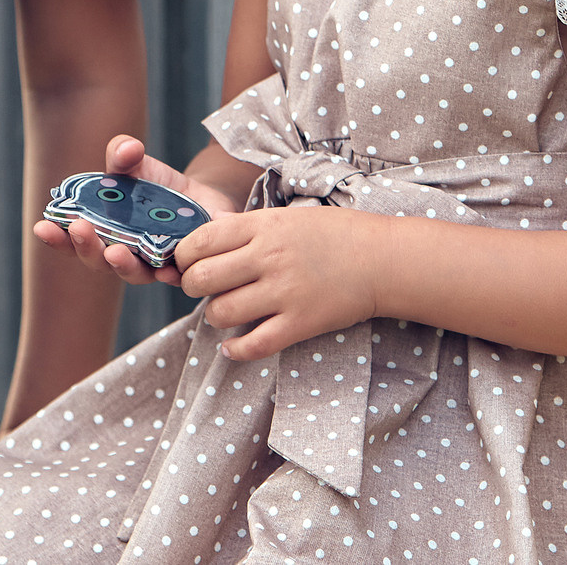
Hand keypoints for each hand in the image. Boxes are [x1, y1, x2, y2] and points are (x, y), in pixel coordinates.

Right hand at [33, 134, 240, 288]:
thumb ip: (124, 155)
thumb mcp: (136, 163)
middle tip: (80, 230)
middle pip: (98, 262)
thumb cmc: (154, 184)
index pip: (72, 241)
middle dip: (86, 248)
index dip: (56, 238)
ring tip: (114, 253)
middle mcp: (121, 254)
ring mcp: (150, 264)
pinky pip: (174, 276)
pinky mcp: (181, 266)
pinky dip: (169, 273)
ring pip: (133, 273)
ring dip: (121, 265)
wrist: (199, 197)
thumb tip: (128, 148)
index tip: (42, 227)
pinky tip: (166, 268)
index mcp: (100, 232)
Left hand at [175, 204, 385, 359]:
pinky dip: (236, 351)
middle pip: (203, 279)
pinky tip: (233, 347)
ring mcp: (284, 292)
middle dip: (193, 287)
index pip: (201, 240)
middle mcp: (268, 258)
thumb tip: (209, 226)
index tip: (187, 263)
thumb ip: (246, 224)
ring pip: (222, 313)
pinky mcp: (300, 323)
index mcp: (263, 227)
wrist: (382, 260)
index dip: (184, 256)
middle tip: (204, 289)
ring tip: (226, 312)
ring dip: (216, 317)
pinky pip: (254, 345)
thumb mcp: (287, 217)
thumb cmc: (335, 234)